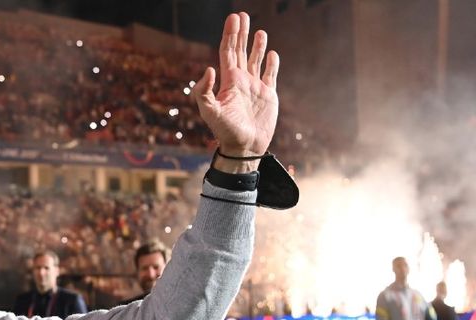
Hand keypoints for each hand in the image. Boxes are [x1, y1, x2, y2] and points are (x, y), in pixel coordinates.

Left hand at [194, 12, 279, 170]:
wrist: (244, 148)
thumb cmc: (225, 132)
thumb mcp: (210, 112)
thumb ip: (204, 91)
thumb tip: (209, 68)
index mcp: (228, 81)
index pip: (227, 52)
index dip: (230, 35)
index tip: (233, 18)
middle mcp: (241, 81)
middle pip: (240, 51)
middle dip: (241, 33)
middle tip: (242, 15)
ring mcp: (255, 88)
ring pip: (255, 61)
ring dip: (257, 45)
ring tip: (259, 30)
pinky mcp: (268, 96)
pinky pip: (270, 75)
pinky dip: (271, 64)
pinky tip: (272, 54)